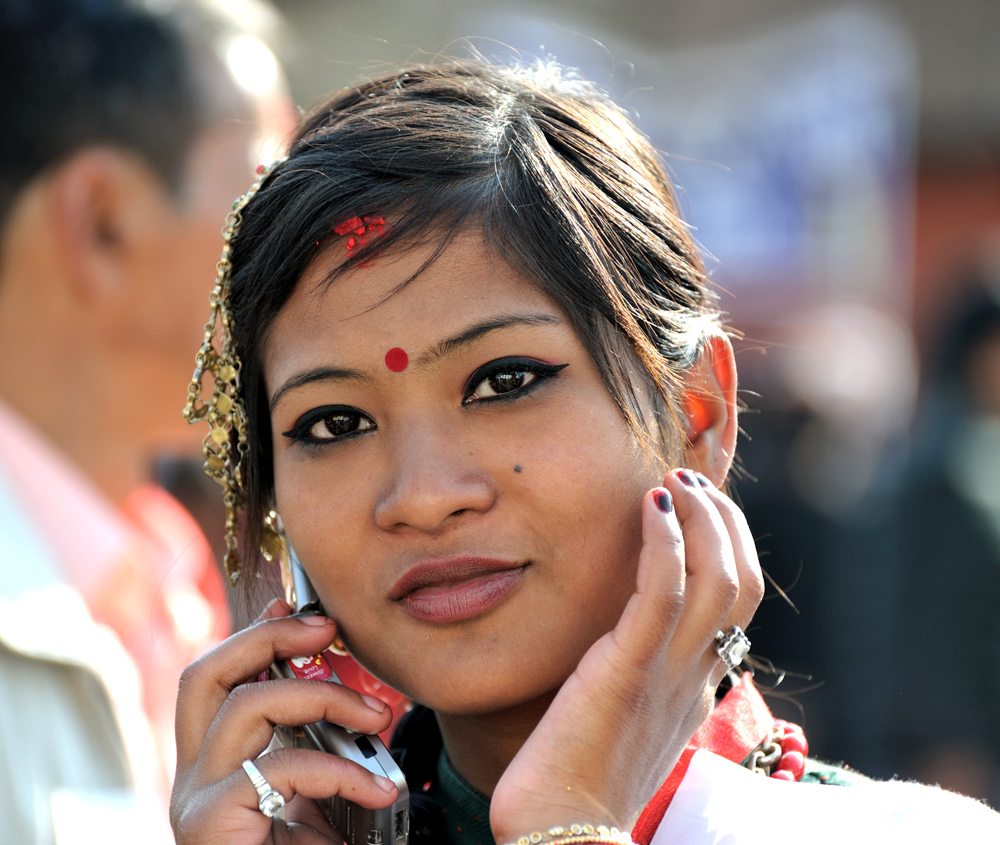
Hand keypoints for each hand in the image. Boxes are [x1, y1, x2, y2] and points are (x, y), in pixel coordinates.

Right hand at [171, 601, 398, 843]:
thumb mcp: (315, 803)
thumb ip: (319, 755)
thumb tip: (355, 704)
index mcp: (216, 768)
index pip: (217, 680)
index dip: (256, 635)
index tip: (306, 611)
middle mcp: (192, 780)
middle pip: (202, 674)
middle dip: (265, 637)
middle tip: (326, 629)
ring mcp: (193, 804)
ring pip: (243, 706)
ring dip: (321, 697)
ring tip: (377, 716)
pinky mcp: (208, 827)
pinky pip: (280, 767)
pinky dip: (340, 769)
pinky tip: (378, 788)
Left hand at [489, 469, 763, 842]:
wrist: (562, 832)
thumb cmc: (578, 777)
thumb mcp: (624, 714)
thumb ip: (640, 673)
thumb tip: (631, 634)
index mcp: (695, 685)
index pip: (736, 602)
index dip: (729, 544)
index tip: (700, 506)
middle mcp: (694, 675)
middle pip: (743, 583)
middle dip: (726, 521)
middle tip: (692, 481)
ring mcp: (668, 672)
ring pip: (719, 579)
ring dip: (704, 518)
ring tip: (677, 480)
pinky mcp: (628, 668)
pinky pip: (664, 591)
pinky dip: (666, 540)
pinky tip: (651, 505)